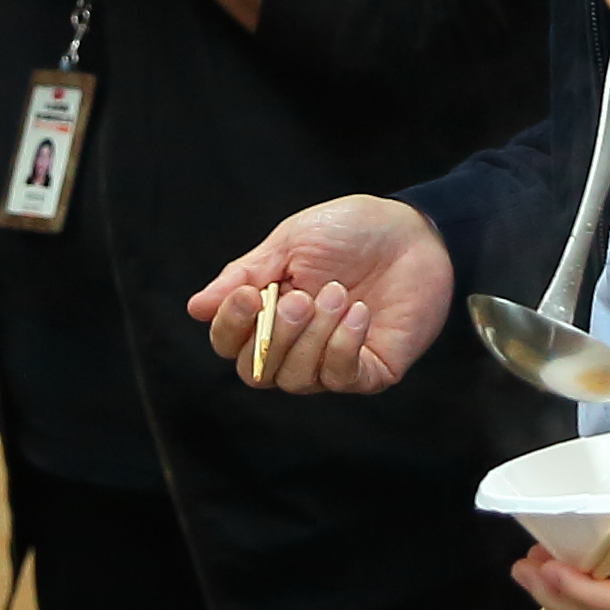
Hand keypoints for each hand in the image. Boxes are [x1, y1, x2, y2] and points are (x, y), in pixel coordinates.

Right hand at [186, 196, 455, 393]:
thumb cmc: (351, 231)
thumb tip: (196, 307)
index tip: (247, 295)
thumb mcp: (291, 243)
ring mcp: (332, 361)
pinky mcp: (370, 370)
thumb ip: (246, 275)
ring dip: (313, 335)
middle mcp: (295, 345)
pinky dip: (344, 344)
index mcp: (268, 313)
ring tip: (338, 294)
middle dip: (273, 335)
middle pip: (255, 372)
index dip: (230, 327)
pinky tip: (359, 312)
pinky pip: (340, 376)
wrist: (413, 230)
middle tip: (299, 296)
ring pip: (295, 379)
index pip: (229, 343)